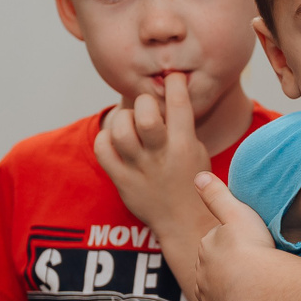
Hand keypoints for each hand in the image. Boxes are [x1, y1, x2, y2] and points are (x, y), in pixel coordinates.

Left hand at [94, 72, 213, 237]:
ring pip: (120, 130)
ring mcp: (139, 169)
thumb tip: (169, 94)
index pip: (179, 103)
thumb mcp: (198, 152)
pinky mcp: (121, 180)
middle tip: (147, 106)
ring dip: (123, 119)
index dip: (175, 83)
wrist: (184, 223)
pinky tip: (115, 139)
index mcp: (185, 146)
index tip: (172, 77)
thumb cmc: (191, 182)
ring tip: (129, 122)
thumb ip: (183, 126)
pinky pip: (103, 149)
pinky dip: (105, 138)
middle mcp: (161, 155)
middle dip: (144, 101)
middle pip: (144, 115)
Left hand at [193, 172, 280, 300]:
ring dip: (230, 291)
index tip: (252, 249)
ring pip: (217, 292)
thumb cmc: (254, 249)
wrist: (262, 288)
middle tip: (255, 269)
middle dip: (230, 269)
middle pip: (215, 269)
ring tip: (253, 289)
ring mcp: (207, 297)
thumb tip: (197, 176)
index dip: (235, 247)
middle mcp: (200, 272)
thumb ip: (217, 195)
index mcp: (206, 247)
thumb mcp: (238, 214)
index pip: (217, 245)